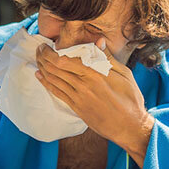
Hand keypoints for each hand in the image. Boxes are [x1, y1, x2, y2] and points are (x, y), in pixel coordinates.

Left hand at [34, 40, 153, 163]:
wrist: (129, 127)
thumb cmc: (131, 100)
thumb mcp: (125, 75)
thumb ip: (109, 58)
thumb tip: (99, 42)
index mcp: (96, 74)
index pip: (65, 60)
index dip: (51, 52)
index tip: (47, 45)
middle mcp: (83, 86)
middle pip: (55, 68)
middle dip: (43, 57)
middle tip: (39, 50)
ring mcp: (78, 98)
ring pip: (53, 80)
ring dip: (42, 68)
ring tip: (38, 60)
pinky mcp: (76, 108)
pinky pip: (57, 93)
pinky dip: (46, 83)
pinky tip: (40, 76)